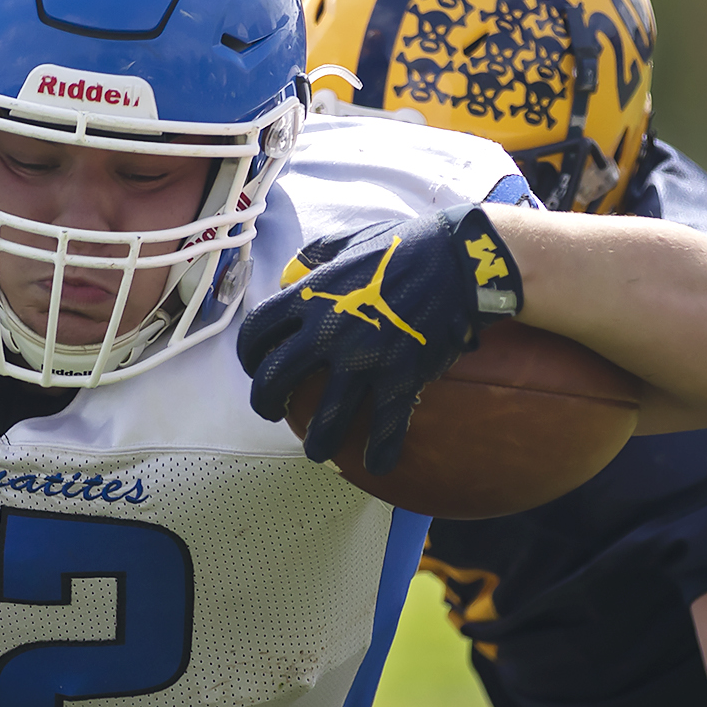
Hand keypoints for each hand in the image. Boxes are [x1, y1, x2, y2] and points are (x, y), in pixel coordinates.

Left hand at [236, 207, 522, 472]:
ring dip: (317, 442)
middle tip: (273, 411)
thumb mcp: (349, 241)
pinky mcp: (401, 377)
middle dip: (266, 403)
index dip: (248, 354)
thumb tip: (291, 272)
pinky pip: (386, 426)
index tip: (255, 365)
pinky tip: (377, 465)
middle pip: (274, 380)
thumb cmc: (404, 246)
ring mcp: (363, 359)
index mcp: (310, 297)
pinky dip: (381, 452)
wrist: (458, 260)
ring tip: (316, 450)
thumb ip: (314, 258)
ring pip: (324, 419)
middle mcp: (327, 332)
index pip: (257, 331)